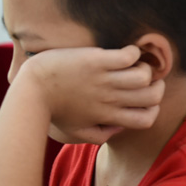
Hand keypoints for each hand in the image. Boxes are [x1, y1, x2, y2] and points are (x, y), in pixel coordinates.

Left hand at [19, 45, 164, 143]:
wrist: (31, 90)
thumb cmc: (52, 109)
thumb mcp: (75, 130)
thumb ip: (99, 134)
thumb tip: (119, 128)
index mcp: (107, 115)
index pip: (147, 119)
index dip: (152, 108)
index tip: (141, 97)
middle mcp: (109, 99)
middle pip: (153, 96)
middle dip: (155, 85)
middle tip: (141, 77)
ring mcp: (103, 79)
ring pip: (144, 75)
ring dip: (144, 66)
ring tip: (131, 64)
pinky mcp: (95, 61)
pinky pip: (128, 55)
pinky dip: (132, 51)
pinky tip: (122, 52)